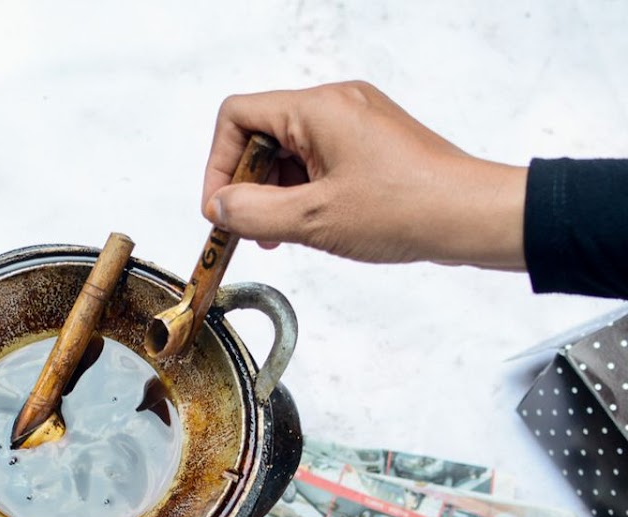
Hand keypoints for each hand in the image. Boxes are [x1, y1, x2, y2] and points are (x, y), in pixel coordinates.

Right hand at [202, 81, 526, 268]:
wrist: (474, 217)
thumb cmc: (408, 208)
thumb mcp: (313, 219)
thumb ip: (253, 212)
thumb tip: (219, 207)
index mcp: (318, 108)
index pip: (238, 117)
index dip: (219, 164)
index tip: (223, 207)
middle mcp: (336, 104)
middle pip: (261, 133)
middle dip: (248, 183)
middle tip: (249, 227)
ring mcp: (356, 122)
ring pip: (289, 151)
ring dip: (274, 192)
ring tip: (280, 234)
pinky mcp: (370, 143)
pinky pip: (317, 160)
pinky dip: (302, 191)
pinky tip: (307, 225)